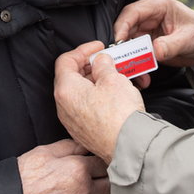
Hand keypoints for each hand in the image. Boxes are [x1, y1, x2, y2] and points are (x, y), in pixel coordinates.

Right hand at [18, 139, 109, 193]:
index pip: (103, 163)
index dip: (99, 160)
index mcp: (79, 169)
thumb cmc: (24, 176)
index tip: (94, 162)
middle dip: (101, 178)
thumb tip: (86, 144)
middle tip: (91, 177)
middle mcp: (84, 191)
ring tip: (83, 193)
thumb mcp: (45, 151)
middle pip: (108, 183)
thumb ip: (71, 146)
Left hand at [54, 41, 145, 162]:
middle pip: (73, 77)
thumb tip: (101, 61)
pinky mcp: (84, 132)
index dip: (83, 50)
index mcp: (66, 90)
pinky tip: (118, 95)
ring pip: (83, 93)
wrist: (129, 147)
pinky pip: (89, 108)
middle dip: (93, 66)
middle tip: (110, 61)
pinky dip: (101, 97)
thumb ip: (104, 64)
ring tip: (120, 77)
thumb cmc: (119, 115)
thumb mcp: (113, 78)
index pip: (66, 60)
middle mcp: (64, 107)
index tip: (99, 47)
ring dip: (100, 82)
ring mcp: (73, 121)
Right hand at [113, 0, 193, 67]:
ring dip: (130, 60)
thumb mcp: (188, 40)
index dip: (121, 27)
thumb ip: (171, 45)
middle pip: (125, 28)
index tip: (117, 43)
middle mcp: (149, 15)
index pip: (132, 13)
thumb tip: (155, 51)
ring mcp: (146, 28)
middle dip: (123, 47)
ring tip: (136, 75)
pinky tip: (143, 76)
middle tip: (121, 63)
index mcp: (158, 5)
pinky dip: (137, 66)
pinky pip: (135, 53)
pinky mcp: (146, 41)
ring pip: (128, 43)